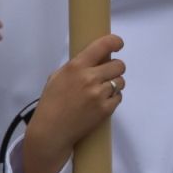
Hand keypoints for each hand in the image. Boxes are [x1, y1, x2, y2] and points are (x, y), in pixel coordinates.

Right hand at [19, 35, 124, 172]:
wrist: (52, 130)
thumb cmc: (52, 102)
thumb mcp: (57, 77)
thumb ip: (76, 67)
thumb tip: (95, 57)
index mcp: (76, 67)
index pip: (102, 46)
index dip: (115, 42)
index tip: (118, 43)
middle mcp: (90, 78)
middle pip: (119, 65)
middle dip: (115, 68)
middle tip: (107, 74)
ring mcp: (99, 94)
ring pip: (120, 81)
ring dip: (114, 84)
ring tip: (101, 90)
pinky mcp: (106, 109)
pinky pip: (119, 97)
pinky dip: (113, 98)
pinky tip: (100, 102)